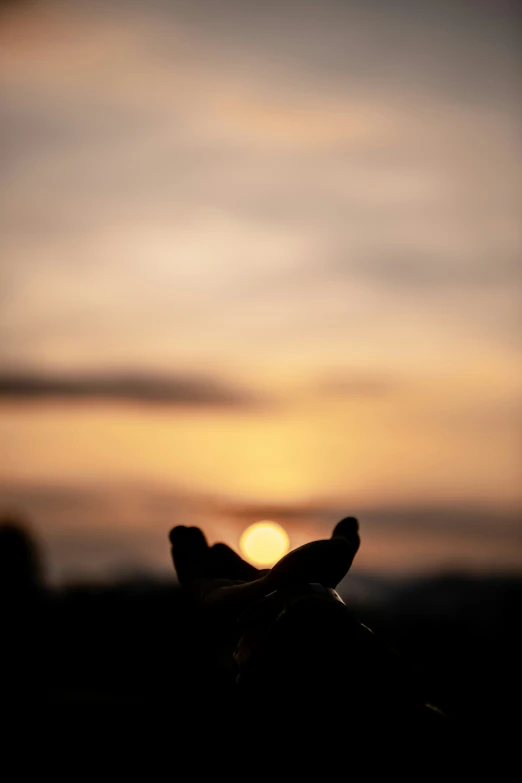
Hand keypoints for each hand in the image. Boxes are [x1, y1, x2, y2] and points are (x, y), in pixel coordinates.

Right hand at [169, 516, 359, 610]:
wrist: (293, 603)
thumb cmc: (314, 581)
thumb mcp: (334, 553)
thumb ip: (342, 539)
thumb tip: (352, 522)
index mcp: (269, 590)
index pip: (242, 577)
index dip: (228, 562)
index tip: (219, 546)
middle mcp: (245, 597)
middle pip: (216, 575)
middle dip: (203, 556)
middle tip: (194, 533)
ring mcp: (225, 599)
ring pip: (199, 572)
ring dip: (188, 552)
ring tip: (181, 530)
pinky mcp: (206, 599)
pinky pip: (188, 576)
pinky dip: (181, 557)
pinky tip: (177, 539)